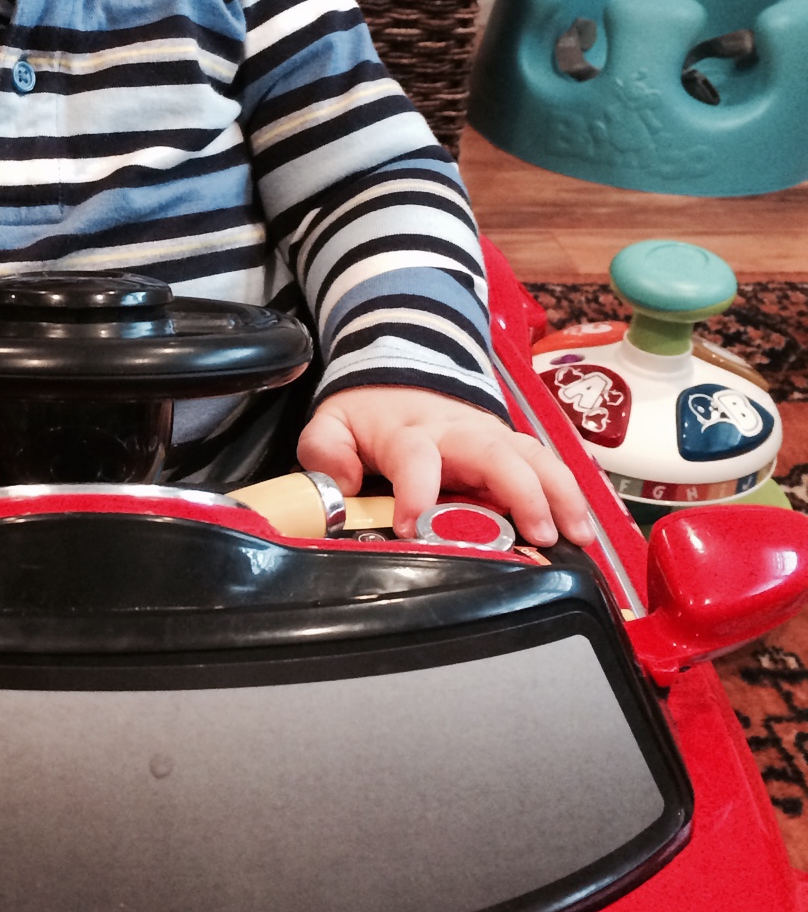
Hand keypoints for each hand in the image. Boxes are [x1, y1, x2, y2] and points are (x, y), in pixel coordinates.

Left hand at [297, 386, 595, 548]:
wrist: (400, 375)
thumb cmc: (370, 414)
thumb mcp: (332, 425)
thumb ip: (326, 452)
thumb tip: (340, 484)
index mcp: (409, 433)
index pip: (415, 457)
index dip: (415, 490)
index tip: (413, 527)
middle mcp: (458, 433)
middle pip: (497, 454)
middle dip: (523, 493)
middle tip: (540, 535)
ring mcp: (491, 438)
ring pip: (535, 458)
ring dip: (561, 495)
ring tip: (578, 536)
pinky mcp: (511, 448)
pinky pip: (547, 466)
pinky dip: (570, 494)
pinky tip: (585, 527)